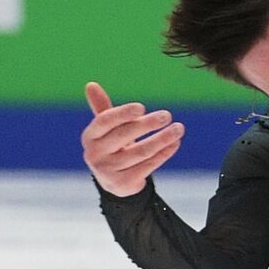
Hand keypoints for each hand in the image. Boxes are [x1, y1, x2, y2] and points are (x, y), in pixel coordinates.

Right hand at [81, 81, 183, 196]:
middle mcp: (95, 154)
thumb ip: (102, 108)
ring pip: (141, 152)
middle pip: (124, 135)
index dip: (123, 113)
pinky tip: (175, 143)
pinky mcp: (124, 183)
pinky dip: (164, 153)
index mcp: (90, 136)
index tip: (142, 107)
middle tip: (166, 115)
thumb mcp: (106, 130)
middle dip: (147, 124)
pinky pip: (148, 166)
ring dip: (162, 139)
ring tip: (179, 129)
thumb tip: (91, 84)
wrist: (114, 182)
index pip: (105, 121)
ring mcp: (109, 171)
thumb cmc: (112, 147)